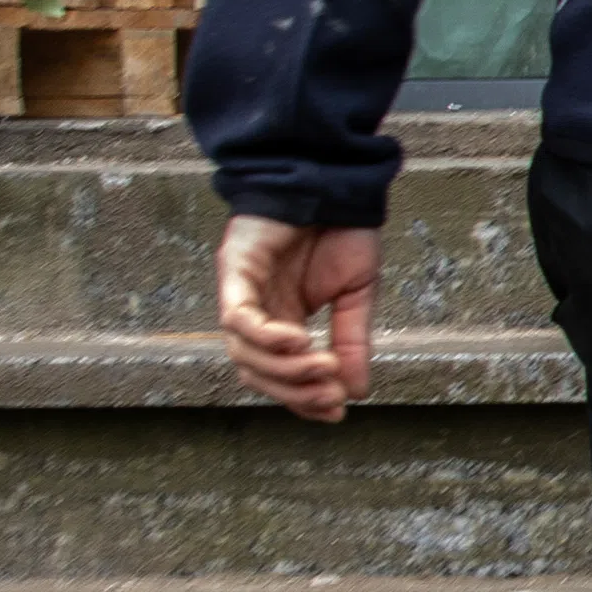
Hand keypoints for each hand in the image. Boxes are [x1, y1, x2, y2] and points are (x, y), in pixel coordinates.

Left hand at [217, 215, 381, 418]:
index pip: (279, 375)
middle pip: (255, 373)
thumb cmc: (342, 229)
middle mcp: (256, 310)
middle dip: (293, 392)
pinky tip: (299, 340)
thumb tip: (356, 392)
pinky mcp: (235, 268)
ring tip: (323, 367)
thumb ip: (352, 342)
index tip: (337, 411)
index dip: (303, 399)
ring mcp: (241, 291)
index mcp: (282, 318)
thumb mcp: (356, 296)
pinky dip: (265, 337)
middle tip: (330, 397)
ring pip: (243, 352)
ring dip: (284, 369)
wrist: (335, 180)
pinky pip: (238, 316)